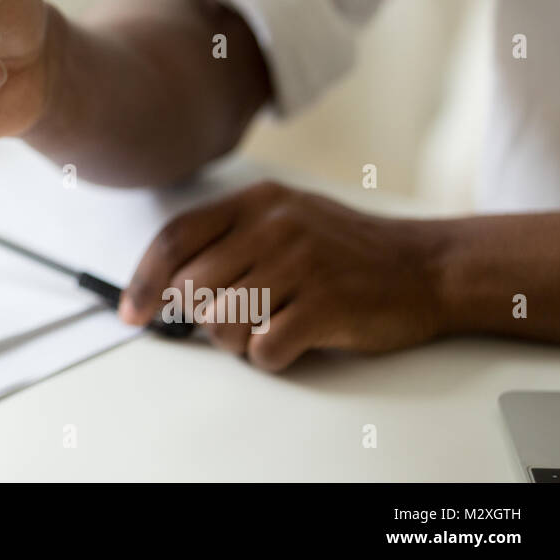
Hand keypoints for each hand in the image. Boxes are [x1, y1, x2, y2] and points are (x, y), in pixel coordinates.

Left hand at [119, 181, 448, 370]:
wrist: (428, 266)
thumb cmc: (348, 250)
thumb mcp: (285, 219)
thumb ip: (229, 238)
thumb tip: (166, 282)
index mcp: (256, 201)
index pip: (175, 238)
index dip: (144, 280)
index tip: (132, 311)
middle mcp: (274, 225)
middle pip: (192, 287)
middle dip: (203, 318)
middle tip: (234, 321)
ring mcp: (301, 263)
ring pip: (221, 321)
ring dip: (236, 340)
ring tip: (267, 328)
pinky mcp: (325, 304)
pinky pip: (263, 349)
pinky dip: (268, 357)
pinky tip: (291, 342)